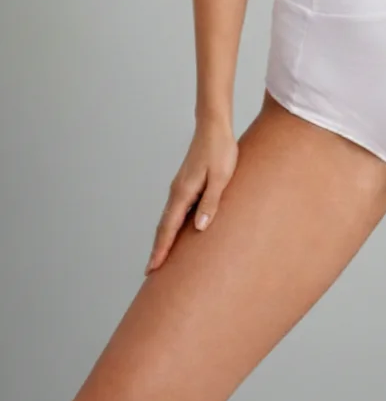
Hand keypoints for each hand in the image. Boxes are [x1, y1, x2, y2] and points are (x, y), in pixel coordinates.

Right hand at [144, 119, 237, 274]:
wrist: (215, 127)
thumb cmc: (221, 151)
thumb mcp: (220, 178)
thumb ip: (210, 202)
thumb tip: (199, 228)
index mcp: (183, 192)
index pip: (168, 227)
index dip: (160, 249)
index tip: (151, 269)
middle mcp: (177, 192)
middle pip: (163, 226)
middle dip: (157, 249)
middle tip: (150, 273)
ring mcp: (181, 187)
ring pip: (168, 218)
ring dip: (163, 238)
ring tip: (161, 258)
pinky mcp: (187, 183)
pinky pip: (176, 211)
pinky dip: (171, 225)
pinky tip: (177, 232)